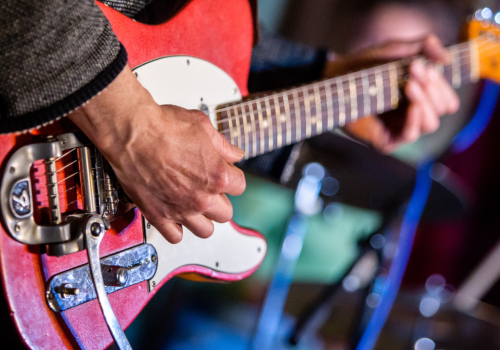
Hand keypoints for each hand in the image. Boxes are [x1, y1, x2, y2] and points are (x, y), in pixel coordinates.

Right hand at [69, 66, 245, 242]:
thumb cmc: (163, 127)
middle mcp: (202, 198)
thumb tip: (234, 154)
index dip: (232, 177)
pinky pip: (175, 236)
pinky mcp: (159, 216)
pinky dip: (177, 229)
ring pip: (205, 230)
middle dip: (220, 200)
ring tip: (195, 205)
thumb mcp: (203, 127)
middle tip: (209, 189)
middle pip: (225, 212)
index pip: (240, 186)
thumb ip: (223, 145)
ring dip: (203, 218)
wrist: (132, 133)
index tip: (224, 173)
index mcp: (217, 176)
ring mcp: (180, 210)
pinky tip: (175, 215)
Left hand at [323, 35, 459, 152]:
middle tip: (415, 71)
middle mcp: (414, 114)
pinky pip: (411, 134)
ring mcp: (400, 128)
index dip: (441, 84)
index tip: (424, 66)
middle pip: (442, 109)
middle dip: (433, 89)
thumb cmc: (366, 65)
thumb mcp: (398, 50)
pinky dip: (414, 119)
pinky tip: (410, 104)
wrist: (339, 77)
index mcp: (422, 97)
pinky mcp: (387, 140)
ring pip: (431, 123)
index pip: (446, 98)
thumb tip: (447, 58)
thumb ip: (425, 46)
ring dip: (425, 102)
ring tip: (409, 85)